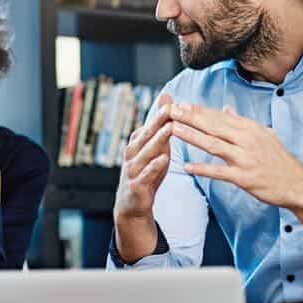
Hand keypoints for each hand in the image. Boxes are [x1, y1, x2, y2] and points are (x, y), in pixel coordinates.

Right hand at [113, 93, 173, 260]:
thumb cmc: (146, 172)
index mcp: (137, 143)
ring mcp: (133, 170)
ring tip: (170, 129)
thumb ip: (160, 124)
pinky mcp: (136, 186)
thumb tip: (167, 97)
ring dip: (157, 140)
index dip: (160, 114)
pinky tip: (163, 159)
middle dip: (158, 122)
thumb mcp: (154, 147)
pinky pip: (146, 175)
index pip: (150, 126)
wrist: (131, 205)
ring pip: (146, 153)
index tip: (171, 101)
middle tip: (169, 109)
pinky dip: (154, 167)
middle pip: (146, 135)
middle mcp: (132, 154)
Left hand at [169, 102, 302, 208]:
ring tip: (172, 129)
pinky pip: (220, 172)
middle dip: (189, 117)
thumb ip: (242, 122)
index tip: (179, 104)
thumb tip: (226, 108)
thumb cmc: (279, 160)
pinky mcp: (245, 178)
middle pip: (213, 126)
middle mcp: (247, 140)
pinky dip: (203, 169)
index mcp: (249, 129)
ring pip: (213, 145)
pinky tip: (187, 167)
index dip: (197, 110)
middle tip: (169, 110)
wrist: (298, 184)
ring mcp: (245, 159)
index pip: (218, 116)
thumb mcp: (264, 135)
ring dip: (192, 136)